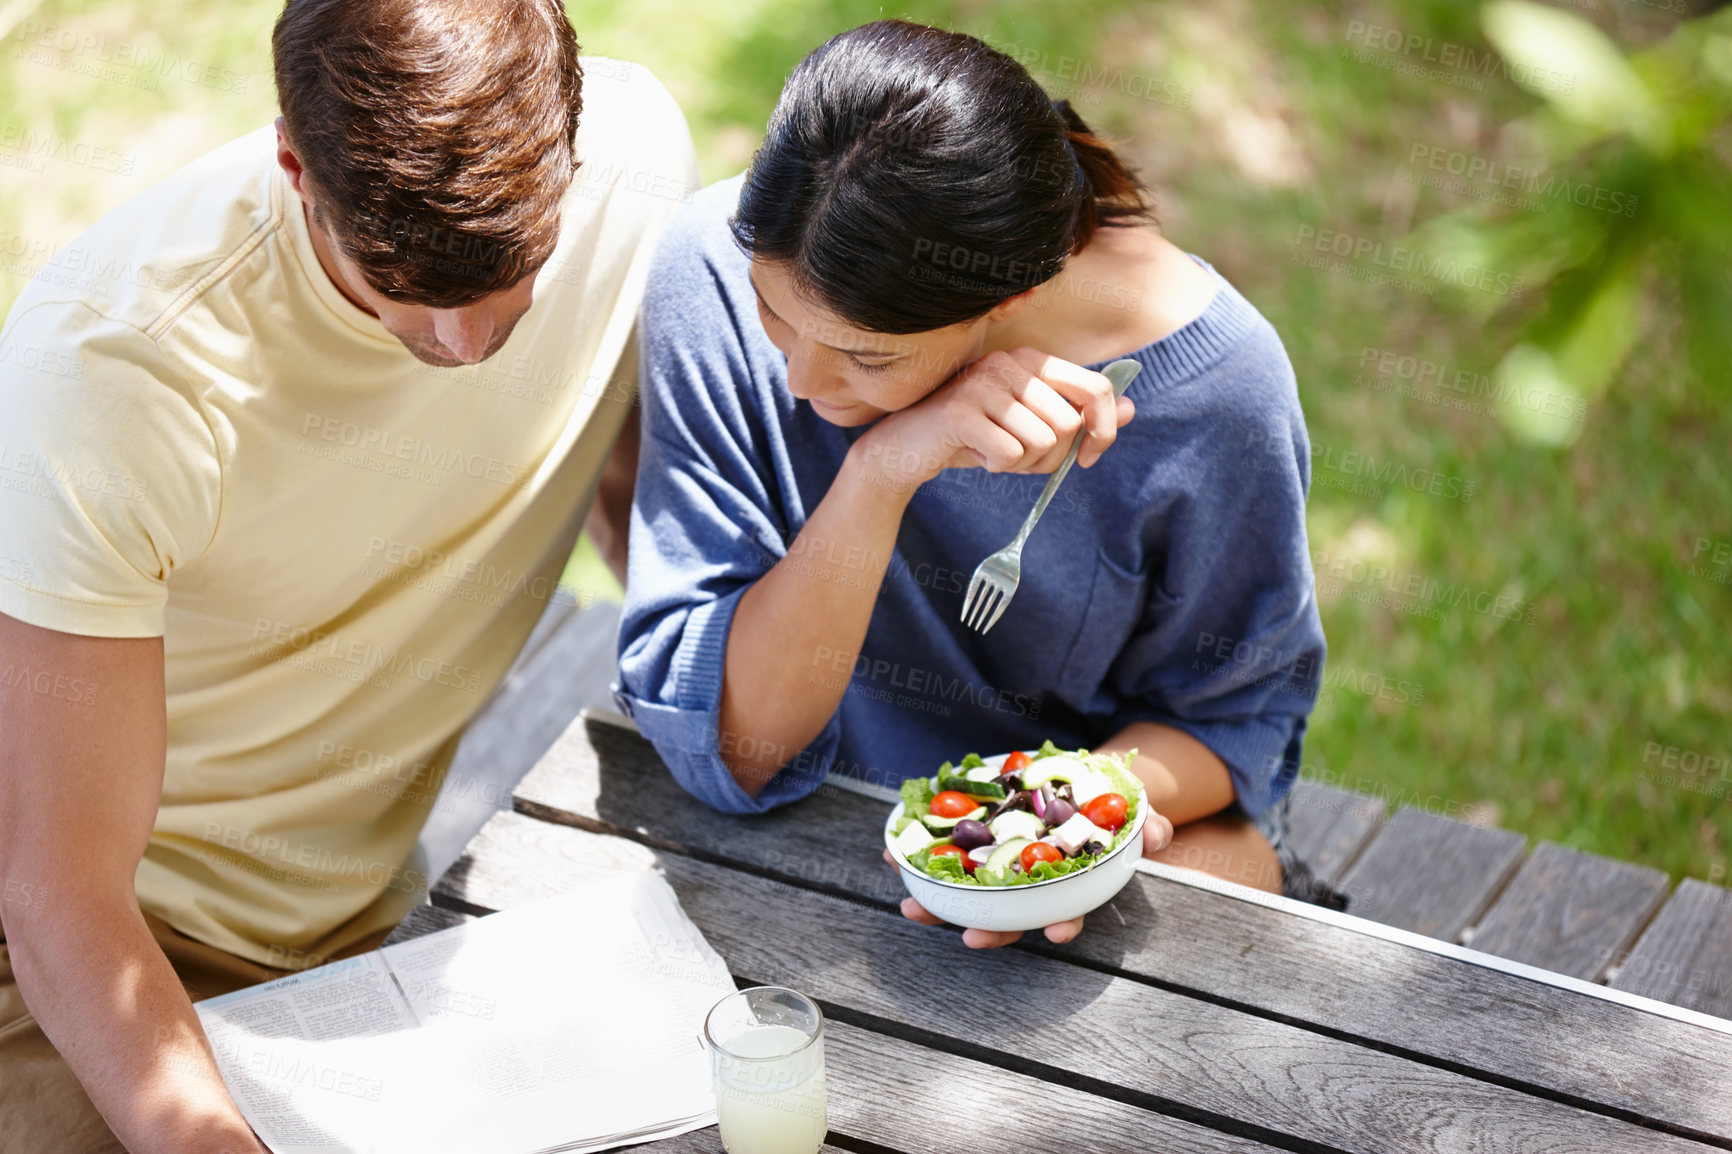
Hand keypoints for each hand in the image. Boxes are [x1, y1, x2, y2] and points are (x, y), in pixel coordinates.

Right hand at [855, 347, 1133, 491]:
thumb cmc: (973, 437)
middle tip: (1020, 458)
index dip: (1104, 430)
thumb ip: (1078, 416)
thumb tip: (1131, 409)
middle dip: (1051, 458)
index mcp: (1032, 360)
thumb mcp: (1031, 427)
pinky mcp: (962, 411)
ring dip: (1023, 464)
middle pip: (1069, 424)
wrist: (906, 448)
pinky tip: (975, 455)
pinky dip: (997, 467)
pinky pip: (1010, 455)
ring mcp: (984, 383)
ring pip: (1042, 442)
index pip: (1097, 388)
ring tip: (995, 453)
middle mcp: (1010, 363)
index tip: (1087, 458)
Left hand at [883, 810, 1174, 948]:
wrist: (1081, 783)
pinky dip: (918, 858)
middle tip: (970, 936)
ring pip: (971, 896)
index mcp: (1070, 883)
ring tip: (913, 906)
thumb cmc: (1106, 807)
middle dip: (991, 930)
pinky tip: (893, 856)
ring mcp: (1002, 869)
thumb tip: (1158, 835)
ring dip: (941, 905)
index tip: (1058, 935)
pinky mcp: (975, 844)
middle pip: (1012, 916)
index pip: (1067, 910)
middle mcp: (1034, 885)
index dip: (1062, 924)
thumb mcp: (1133, 812)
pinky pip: (944, 856)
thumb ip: (1146, 824)